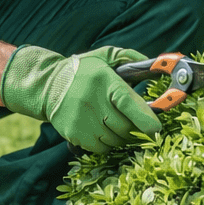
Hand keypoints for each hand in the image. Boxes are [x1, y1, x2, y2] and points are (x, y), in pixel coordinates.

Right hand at [0, 45, 161, 152]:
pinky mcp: (75, 135)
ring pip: (116, 140)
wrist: (47, 85)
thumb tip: (153, 65)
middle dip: (135, 127)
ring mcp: (83, 121)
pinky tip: (100, 129)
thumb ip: (129, 57)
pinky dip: (106, 143)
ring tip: (112, 121)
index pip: (128, 103)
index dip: (146, 119)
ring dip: (120, 135)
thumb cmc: (82, 71)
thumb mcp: (103, 56)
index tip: (156, 128)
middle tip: (133, 121)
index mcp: (104, 81)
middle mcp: (93, 101)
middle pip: (126, 127)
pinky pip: (102, 148)